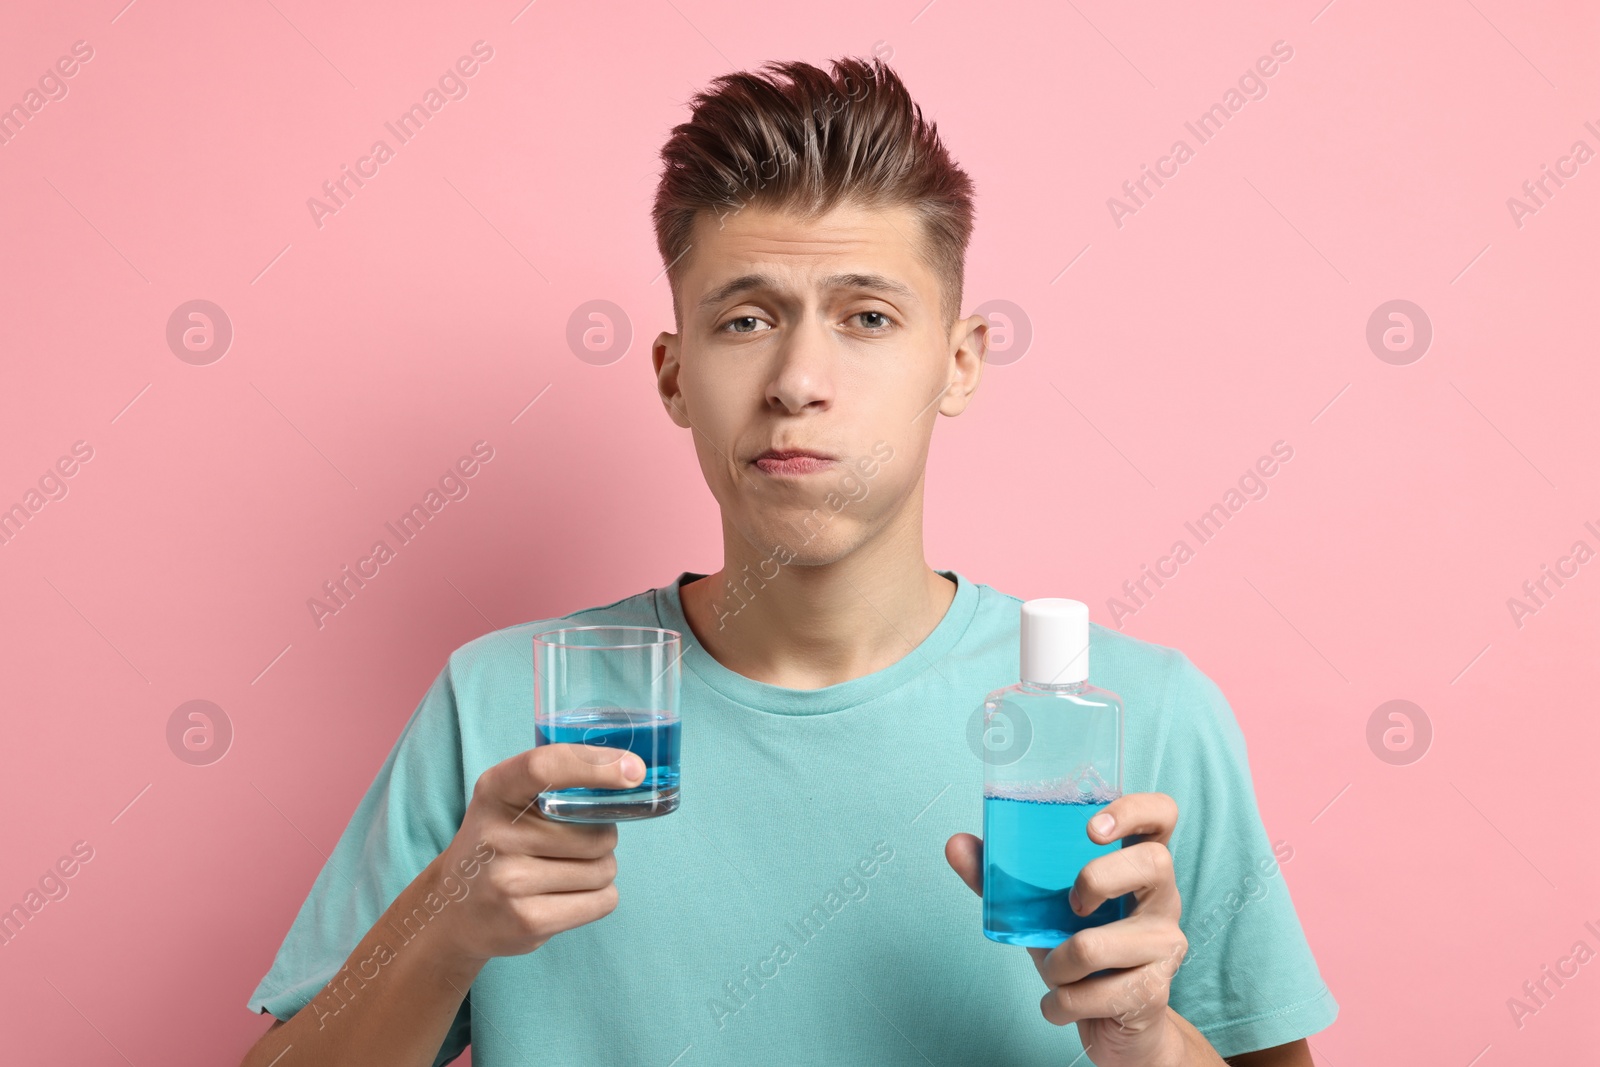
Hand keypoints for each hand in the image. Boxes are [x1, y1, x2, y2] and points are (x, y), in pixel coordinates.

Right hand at [431, 743, 643, 962]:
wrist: (453, 909)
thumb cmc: (499, 842)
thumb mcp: (507, 798)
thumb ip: (555, 781)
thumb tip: (631, 773)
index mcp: (496, 790)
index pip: (545, 767)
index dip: (596, 766)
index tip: (634, 770)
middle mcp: (498, 834)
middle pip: (598, 834)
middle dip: (601, 838)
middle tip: (571, 845)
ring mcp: (510, 881)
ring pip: (604, 869)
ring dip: (599, 869)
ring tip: (564, 871)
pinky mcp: (527, 921)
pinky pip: (602, 901)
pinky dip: (598, 898)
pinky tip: (566, 896)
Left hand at [946, 792, 1191, 1066]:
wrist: (1116, 1025)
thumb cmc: (1081, 949)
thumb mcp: (1042, 911)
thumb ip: (1002, 878)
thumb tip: (955, 843)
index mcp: (1138, 865)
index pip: (1160, 814)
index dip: (1132, 810)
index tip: (1091, 828)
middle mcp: (1163, 898)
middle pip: (1152, 864)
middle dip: (1095, 881)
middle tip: (1072, 906)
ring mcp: (1165, 944)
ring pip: (1098, 946)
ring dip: (1056, 965)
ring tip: (1056, 971)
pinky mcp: (1155, 991)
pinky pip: (1090, 995)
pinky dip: (1059, 1003)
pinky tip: (1062, 1003)